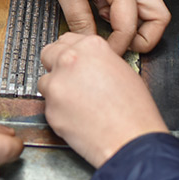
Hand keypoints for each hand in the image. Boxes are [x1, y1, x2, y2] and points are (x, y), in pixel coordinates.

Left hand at [28, 0, 169, 54]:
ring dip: (126, 25)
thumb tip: (88, 40)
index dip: (117, 45)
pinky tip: (90, 13)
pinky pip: (123, 2)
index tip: (101, 55)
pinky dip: (113, 14)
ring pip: (142, 11)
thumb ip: (78, 17)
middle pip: (156, 17)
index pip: (131, 26)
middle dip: (143, 38)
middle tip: (116, 48)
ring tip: (96, 27)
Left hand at [38, 33, 167, 167]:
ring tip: (77, 102)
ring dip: (56, 89)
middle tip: (69, 79)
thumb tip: (87, 60)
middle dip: (56, 65)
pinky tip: (77, 116)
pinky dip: (58, 110)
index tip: (73, 60)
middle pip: (49, 54)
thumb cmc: (133, 110)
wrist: (131, 141)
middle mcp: (70, 60)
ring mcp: (57, 84)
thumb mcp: (123, 70)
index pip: (68, 39)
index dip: (71, 51)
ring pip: (45, 81)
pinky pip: (48, 105)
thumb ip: (99, 59)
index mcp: (91, 47)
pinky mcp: (49, 108)